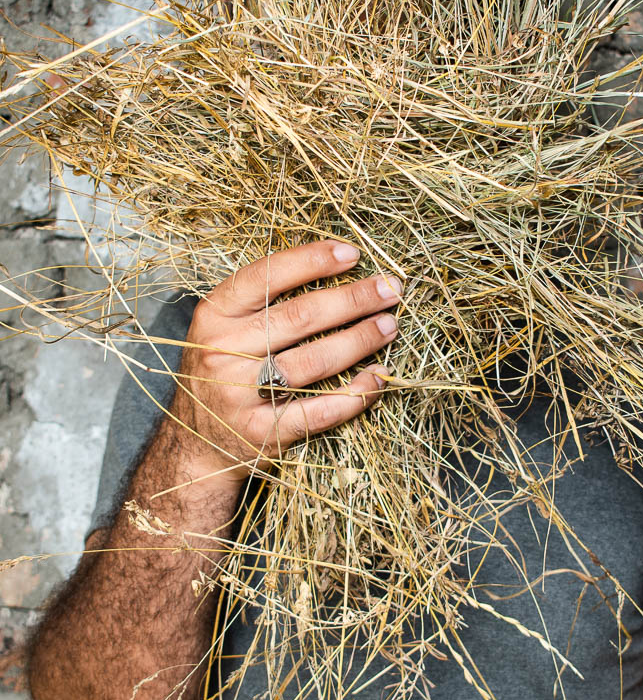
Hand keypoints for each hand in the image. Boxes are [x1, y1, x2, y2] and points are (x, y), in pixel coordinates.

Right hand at [170, 240, 401, 483]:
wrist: (196, 445)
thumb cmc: (222, 373)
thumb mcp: (223, 329)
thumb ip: (262, 302)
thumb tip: (332, 268)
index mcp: (213, 316)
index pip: (266, 276)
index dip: (312, 261)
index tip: (352, 254)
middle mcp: (223, 353)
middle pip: (299, 317)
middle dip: (353, 299)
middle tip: (390, 289)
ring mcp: (241, 396)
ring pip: (314, 361)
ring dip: (360, 340)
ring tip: (389, 326)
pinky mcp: (264, 433)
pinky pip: (321, 409)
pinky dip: (355, 393)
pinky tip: (378, 377)